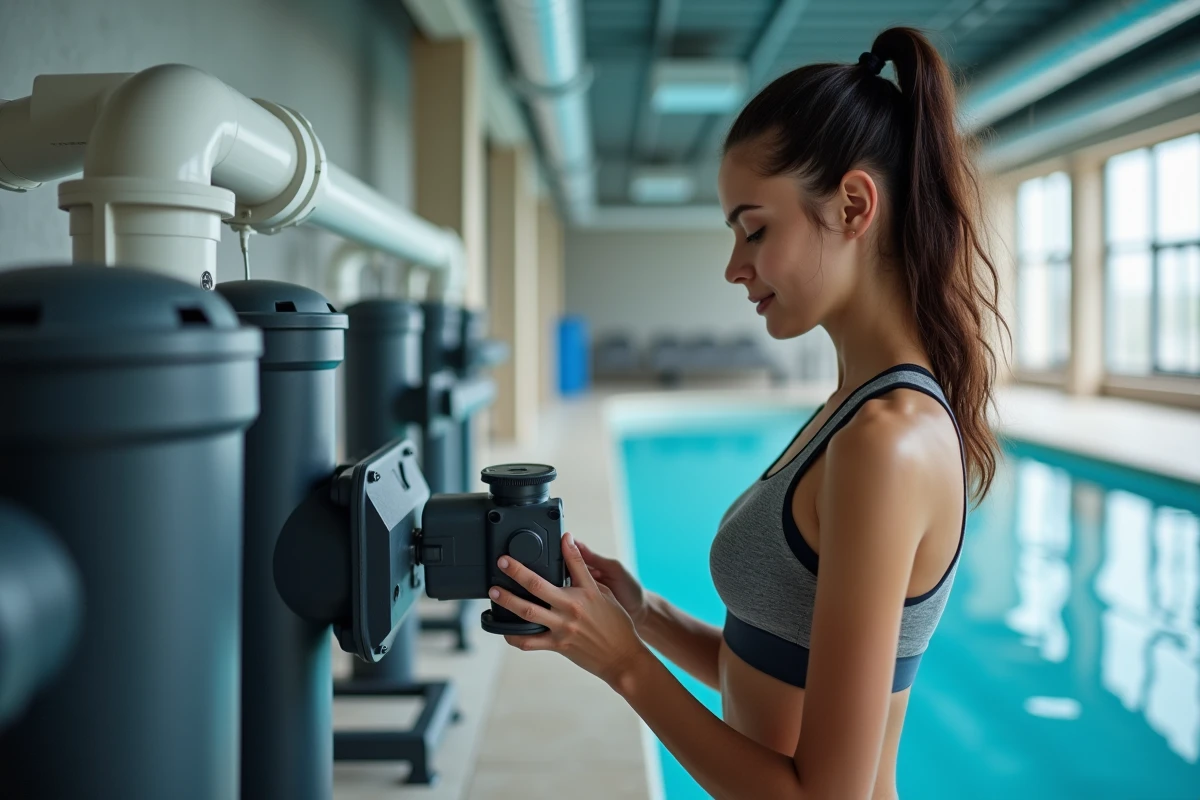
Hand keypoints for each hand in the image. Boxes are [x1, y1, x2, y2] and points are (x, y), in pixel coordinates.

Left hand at [490, 532, 649, 688]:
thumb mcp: (603, 593)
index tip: (555, 535)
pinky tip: (504, 629)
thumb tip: (570, 546)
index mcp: (585, 593)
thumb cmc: (615, 624)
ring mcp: (562, 628)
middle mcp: (571, 609)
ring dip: (508, 601)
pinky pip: (530, 642)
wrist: (622, 656)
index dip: (563, 547)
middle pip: (538, 586)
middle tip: (502, 562)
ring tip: (494, 593)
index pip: (573, 563)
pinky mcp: (558, 645)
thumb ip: (584, 572)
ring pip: (528, 613)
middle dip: (517, 572)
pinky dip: (514, 636)